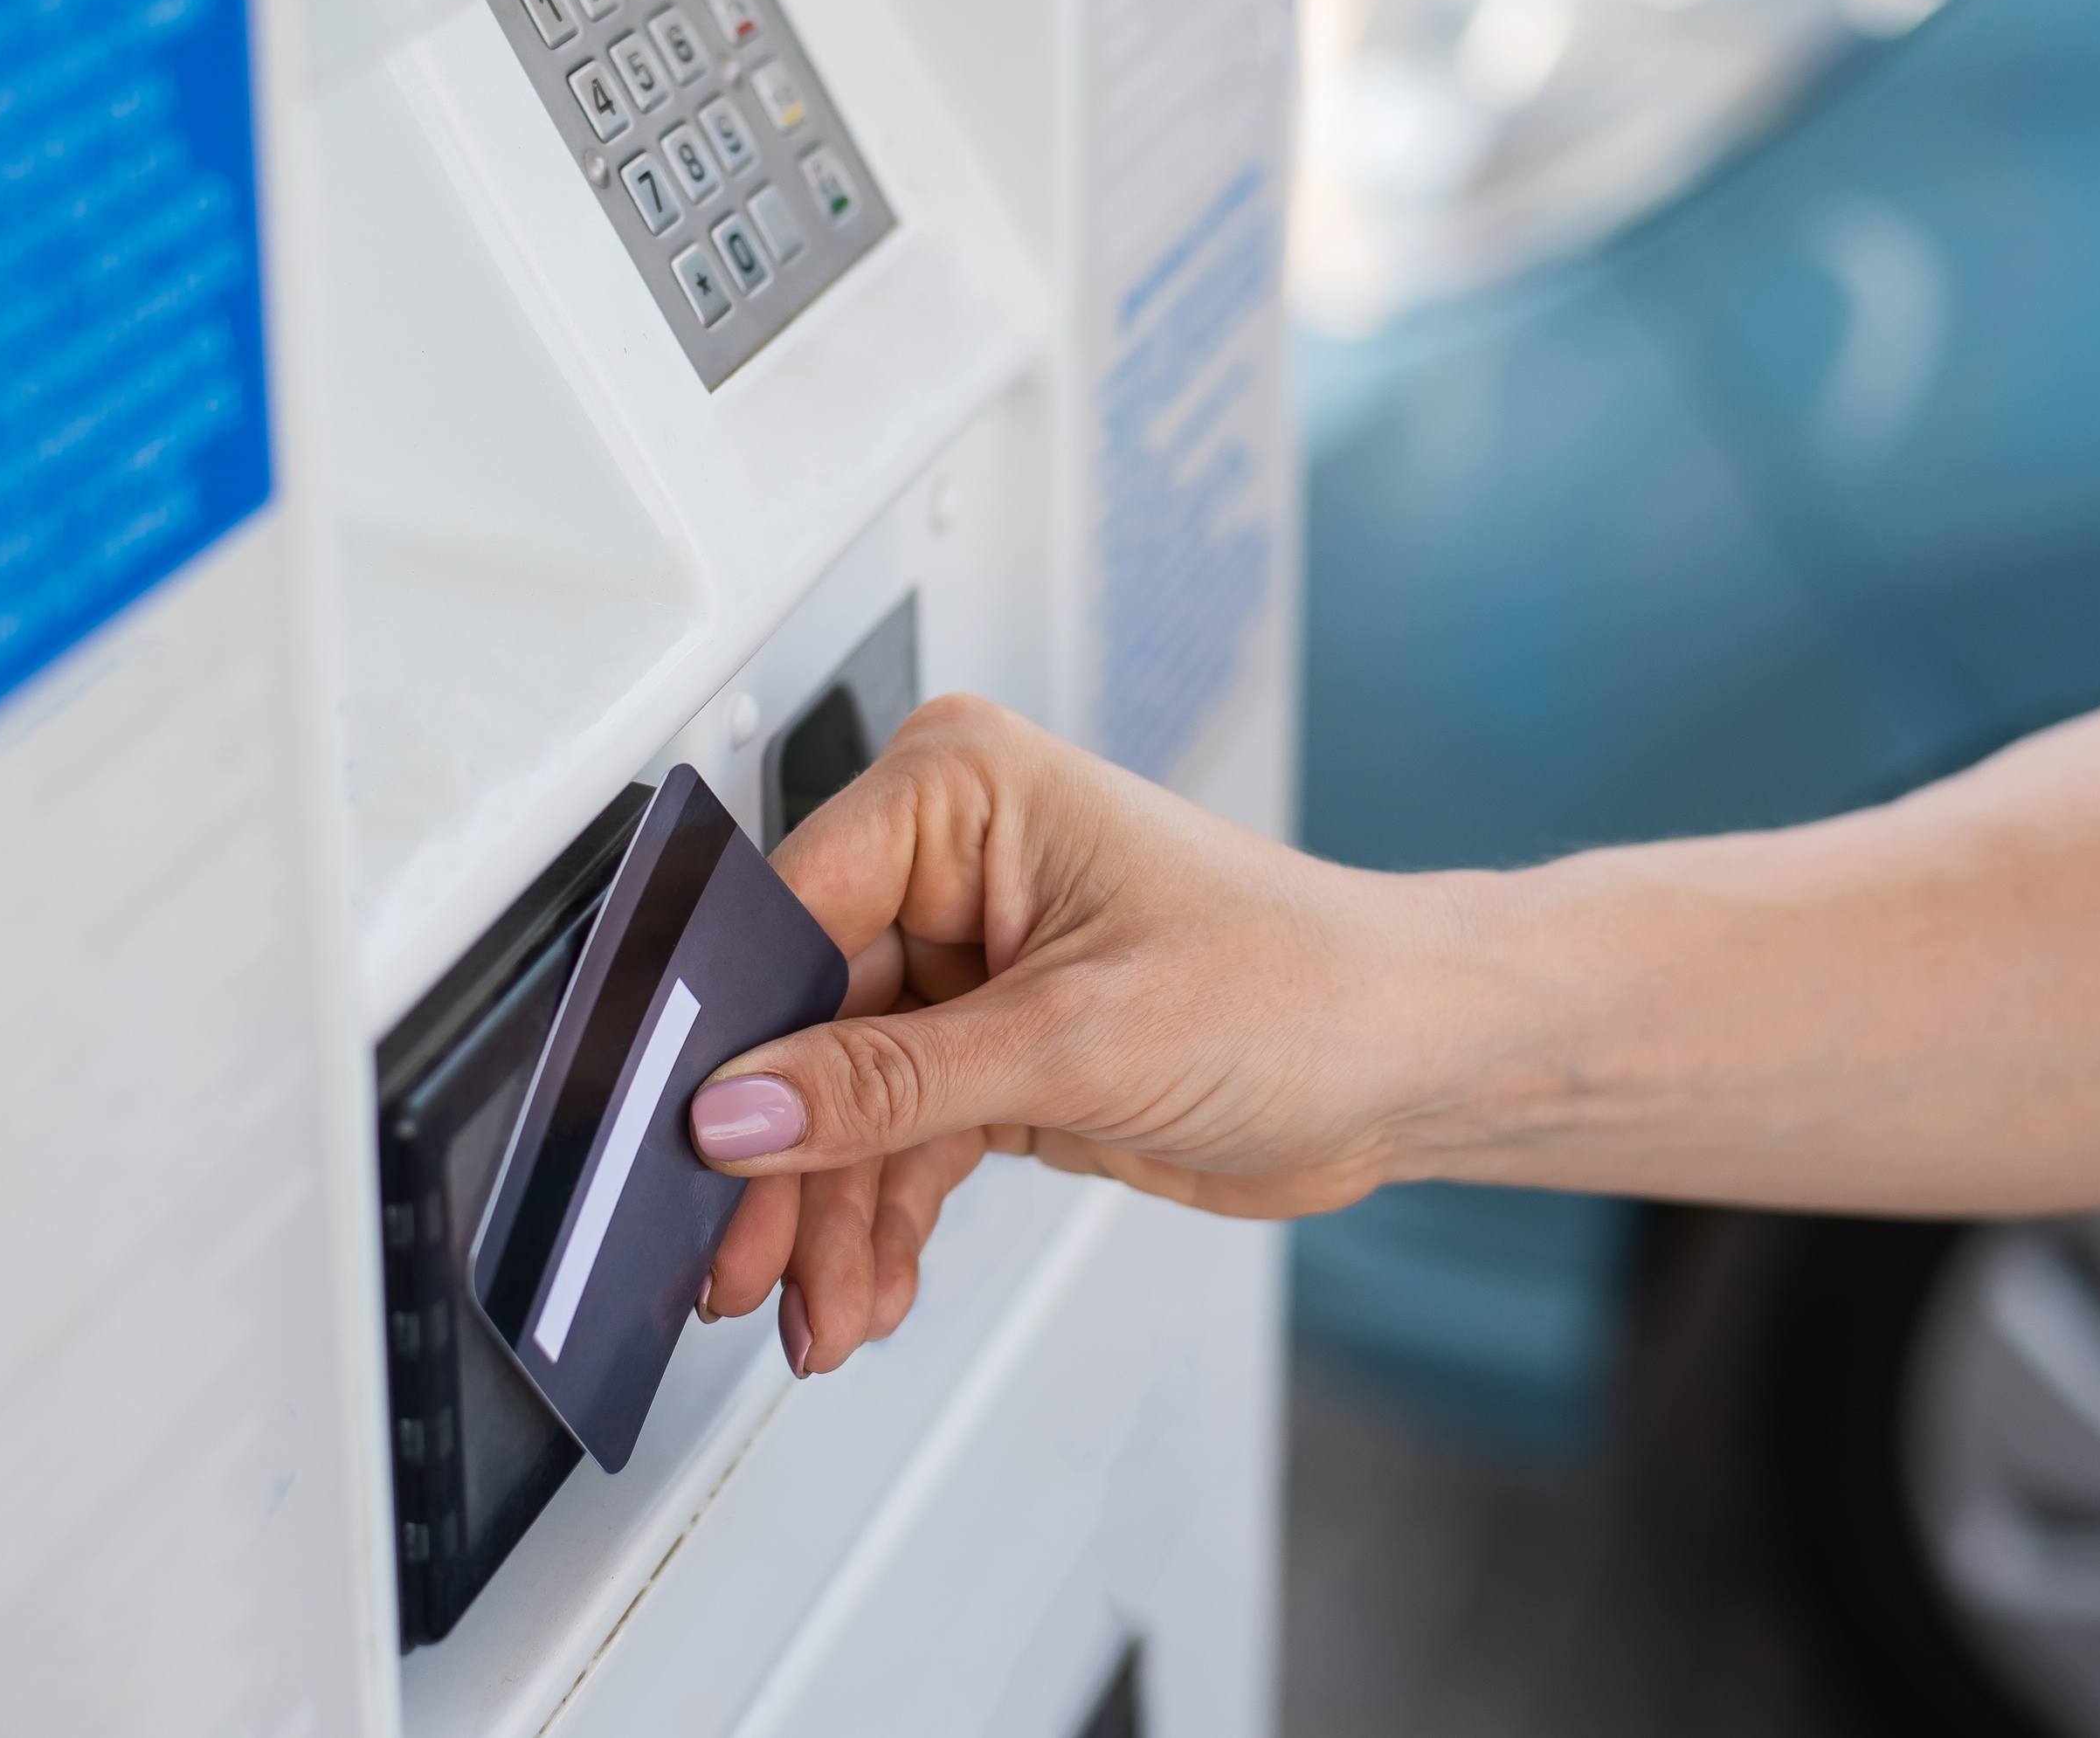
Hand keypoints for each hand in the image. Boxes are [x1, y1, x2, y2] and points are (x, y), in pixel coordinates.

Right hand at [690, 696, 1480, 1374]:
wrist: (1412, 1063)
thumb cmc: (1303, 985)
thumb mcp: (1076, 1039)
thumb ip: (888, 1085)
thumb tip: (739, 1111)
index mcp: (963, 791)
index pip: (791, 910)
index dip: (732, 1037)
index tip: (687, 1140)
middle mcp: (954, 860)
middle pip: (804, 1022)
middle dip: (782, 1161)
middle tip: (741, 1263)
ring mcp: (969, 957)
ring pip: (841, 1099)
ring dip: (828, 1215)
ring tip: (821, 1308)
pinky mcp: (993, 1045)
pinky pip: (896, 1138)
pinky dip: (880, 1219)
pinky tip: (869, 1288)